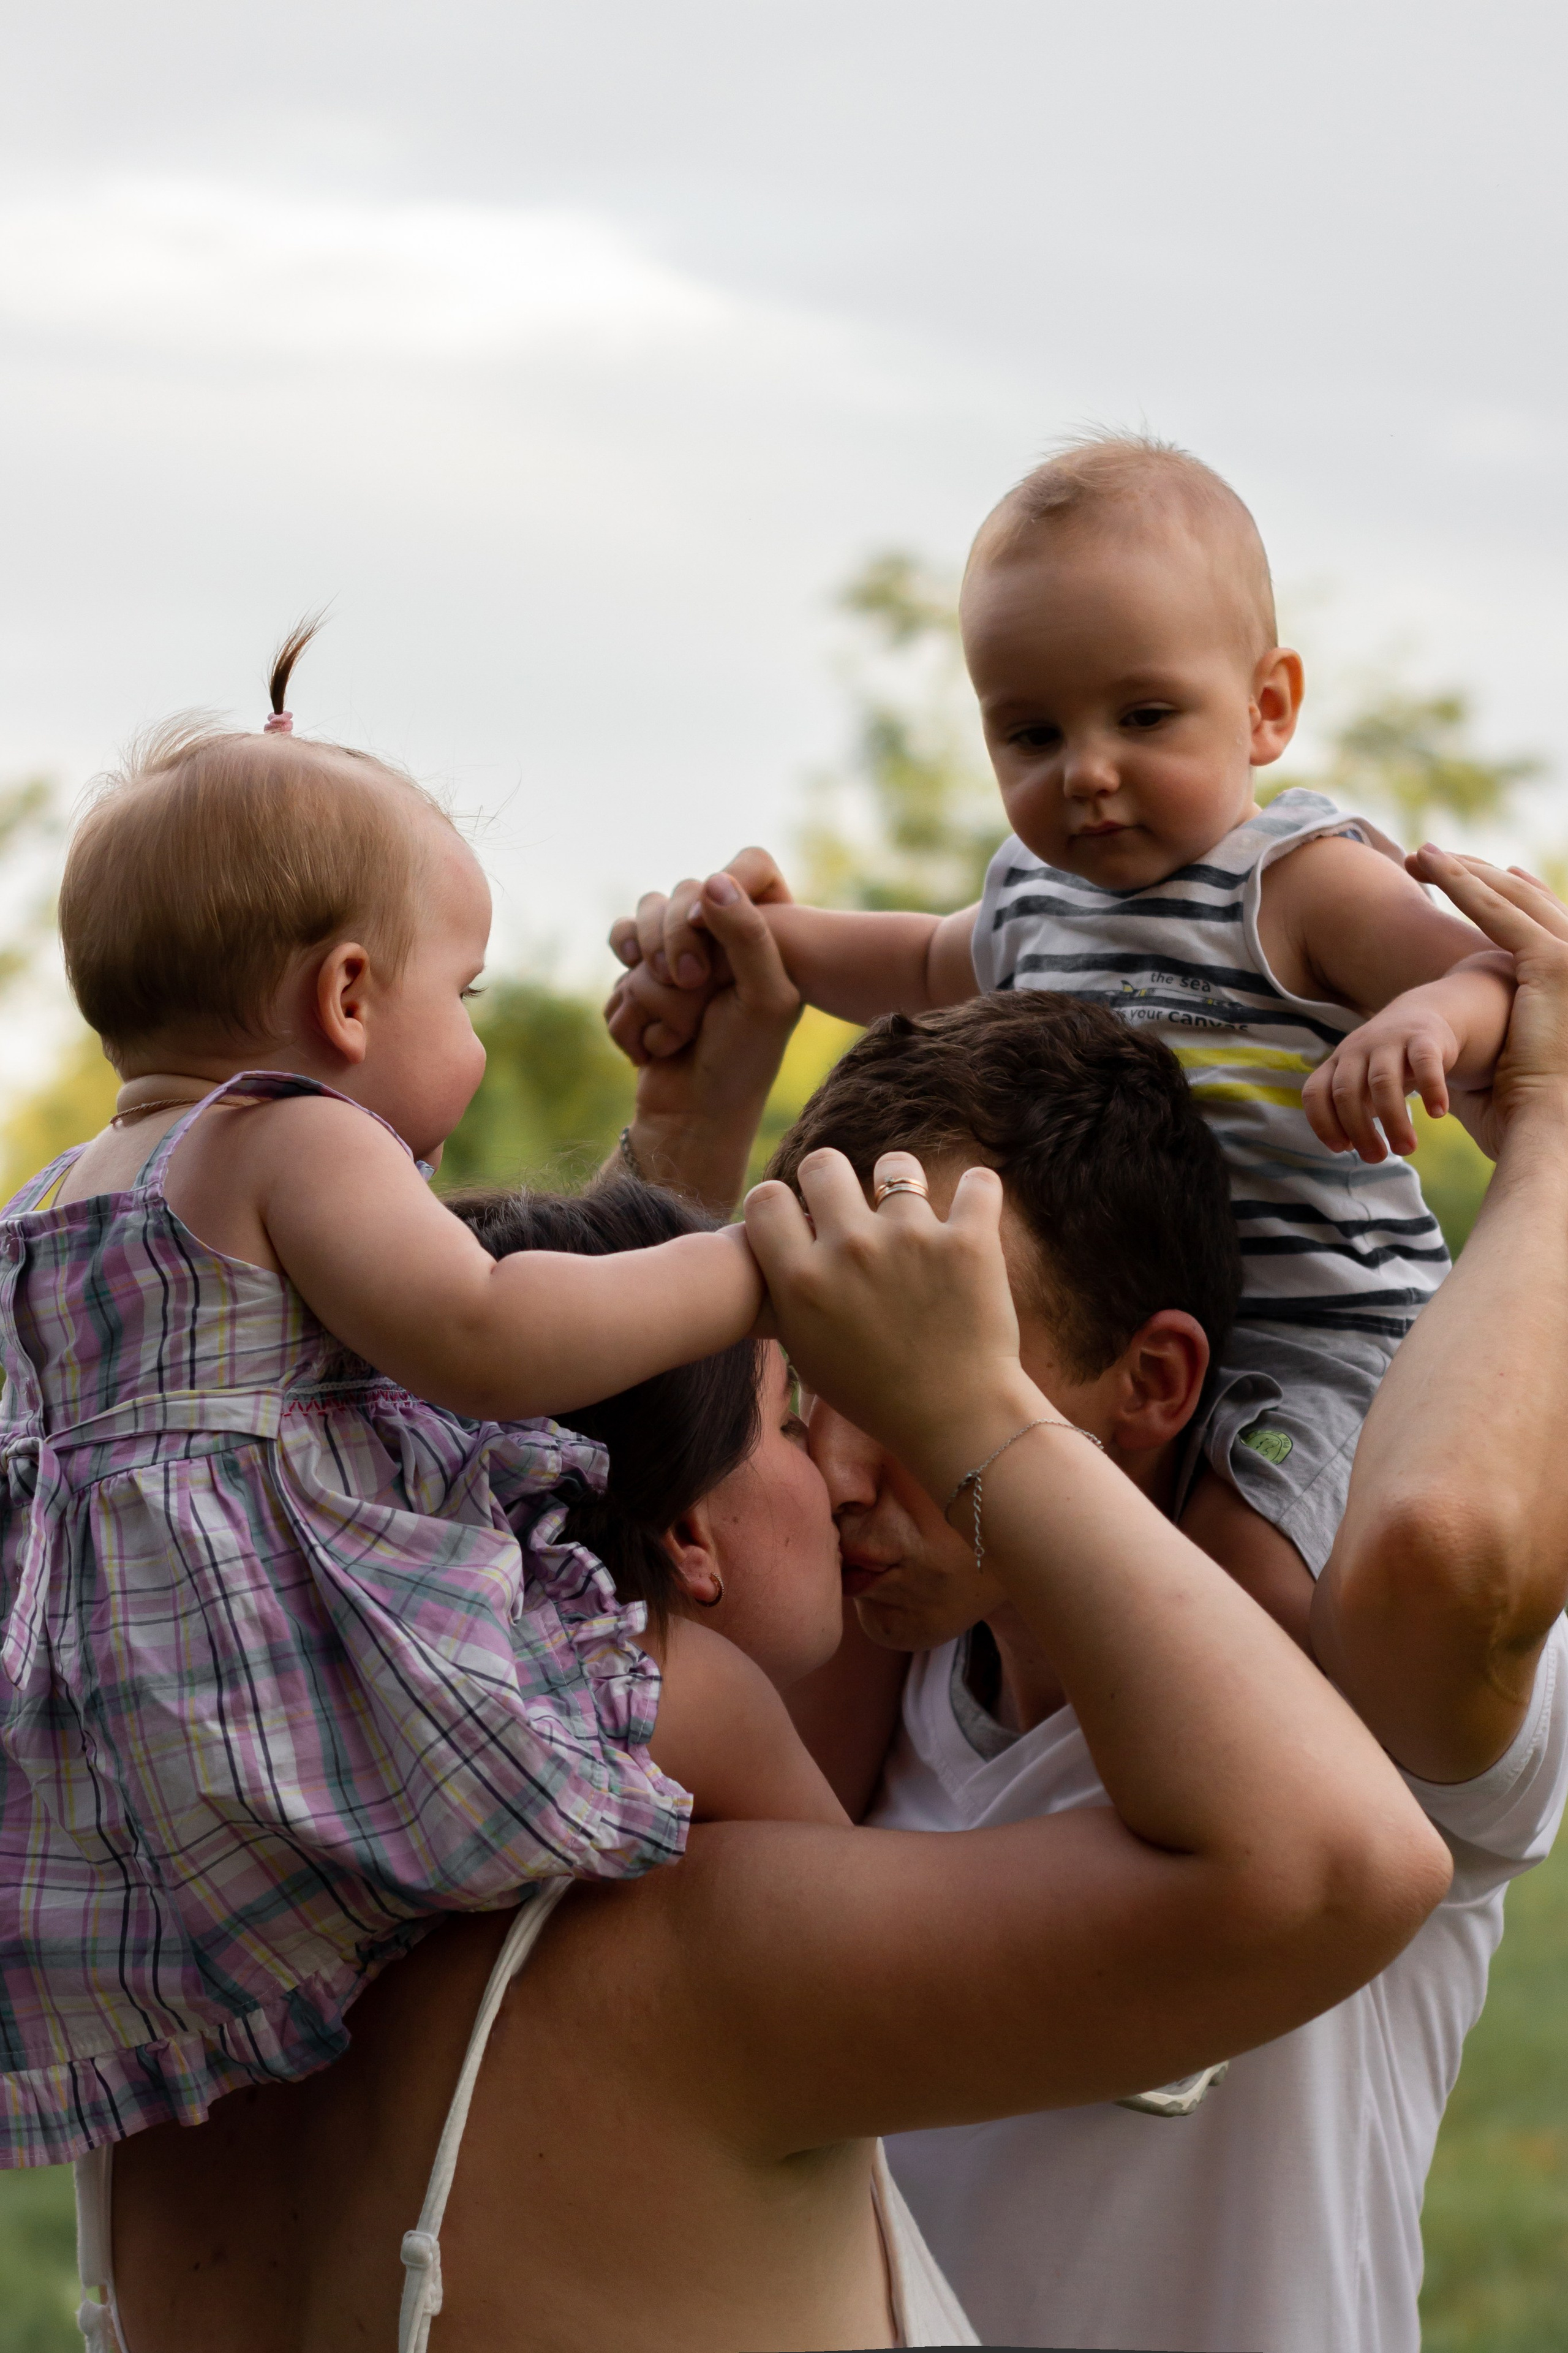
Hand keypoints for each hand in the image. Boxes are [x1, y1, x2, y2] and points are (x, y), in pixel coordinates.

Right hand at [607, 848, 792, 1061]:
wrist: (693, 1118)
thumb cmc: (742, 1061)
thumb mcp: (765, 998)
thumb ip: (748, 934)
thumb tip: (713, 879)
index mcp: (757, 933)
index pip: (734, 872)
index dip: (714, 901)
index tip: (712, 944)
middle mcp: (715, 941)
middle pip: (668, 902)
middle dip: (673, 960)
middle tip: (694, 991)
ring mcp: (672, 964)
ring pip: (632, 940)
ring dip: (651, 999)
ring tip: (679, 1034)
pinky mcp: (639, 990)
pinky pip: (615, 980)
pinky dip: (631, 1021)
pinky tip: (657, 1049)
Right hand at [743, 1149, 1043, 1500]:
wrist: (956, 1420)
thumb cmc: (875, 1393)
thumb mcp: (808, 1349)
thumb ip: (788, 1291)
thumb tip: (777, 1241)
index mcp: (801, 1280)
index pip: (766, 1198)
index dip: (781, 1203)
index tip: (801, 1218)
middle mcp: (849, 1249)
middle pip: (823, 1164)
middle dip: (834, 1179)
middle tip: (852, 1205)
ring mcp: (910, 1240)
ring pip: (896, 1167)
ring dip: (902, 1183)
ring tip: (912, 1211)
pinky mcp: (968, 1241)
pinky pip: (977, 1183)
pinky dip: (976, 1192)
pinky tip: (971, 1206)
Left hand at [1303, 988, 1461, 1160]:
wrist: (1422, 1015)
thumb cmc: (1386, 1062)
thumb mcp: (1361, 1080)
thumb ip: (1352, 1109)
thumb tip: (1351, 1146)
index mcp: (1337, 1063)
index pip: (1315, 1093)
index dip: (1323, 1123)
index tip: (1342, 1149)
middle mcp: (1357, 1050)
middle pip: (1347, 1092)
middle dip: (1359, 1130)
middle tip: (1376, 1158)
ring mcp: (1389, 1041)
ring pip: (1383, 1082)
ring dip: (1394, 1120)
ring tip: (1406, 1149)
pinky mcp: (1423, 1037)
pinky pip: (1424, 1063)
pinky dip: (1431, 1090)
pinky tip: (1438, 1113)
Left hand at [1406, 848, 1567, 1159]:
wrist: (1553, 1126)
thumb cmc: (1530, 1108)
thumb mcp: (1522, 1051)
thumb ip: (1507, 1024)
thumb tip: (1470, 1025)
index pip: (1549, 919)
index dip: (1512, 892)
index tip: (1483, 874)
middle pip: (1528, 899)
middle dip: (1479, 874)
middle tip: (1435, 858)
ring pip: (1508, 897)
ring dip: (1461, 872)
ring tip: (1420, 855)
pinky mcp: (1552, 960)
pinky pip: (1495, 911)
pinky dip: (1460, 884)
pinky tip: (1430, 865)